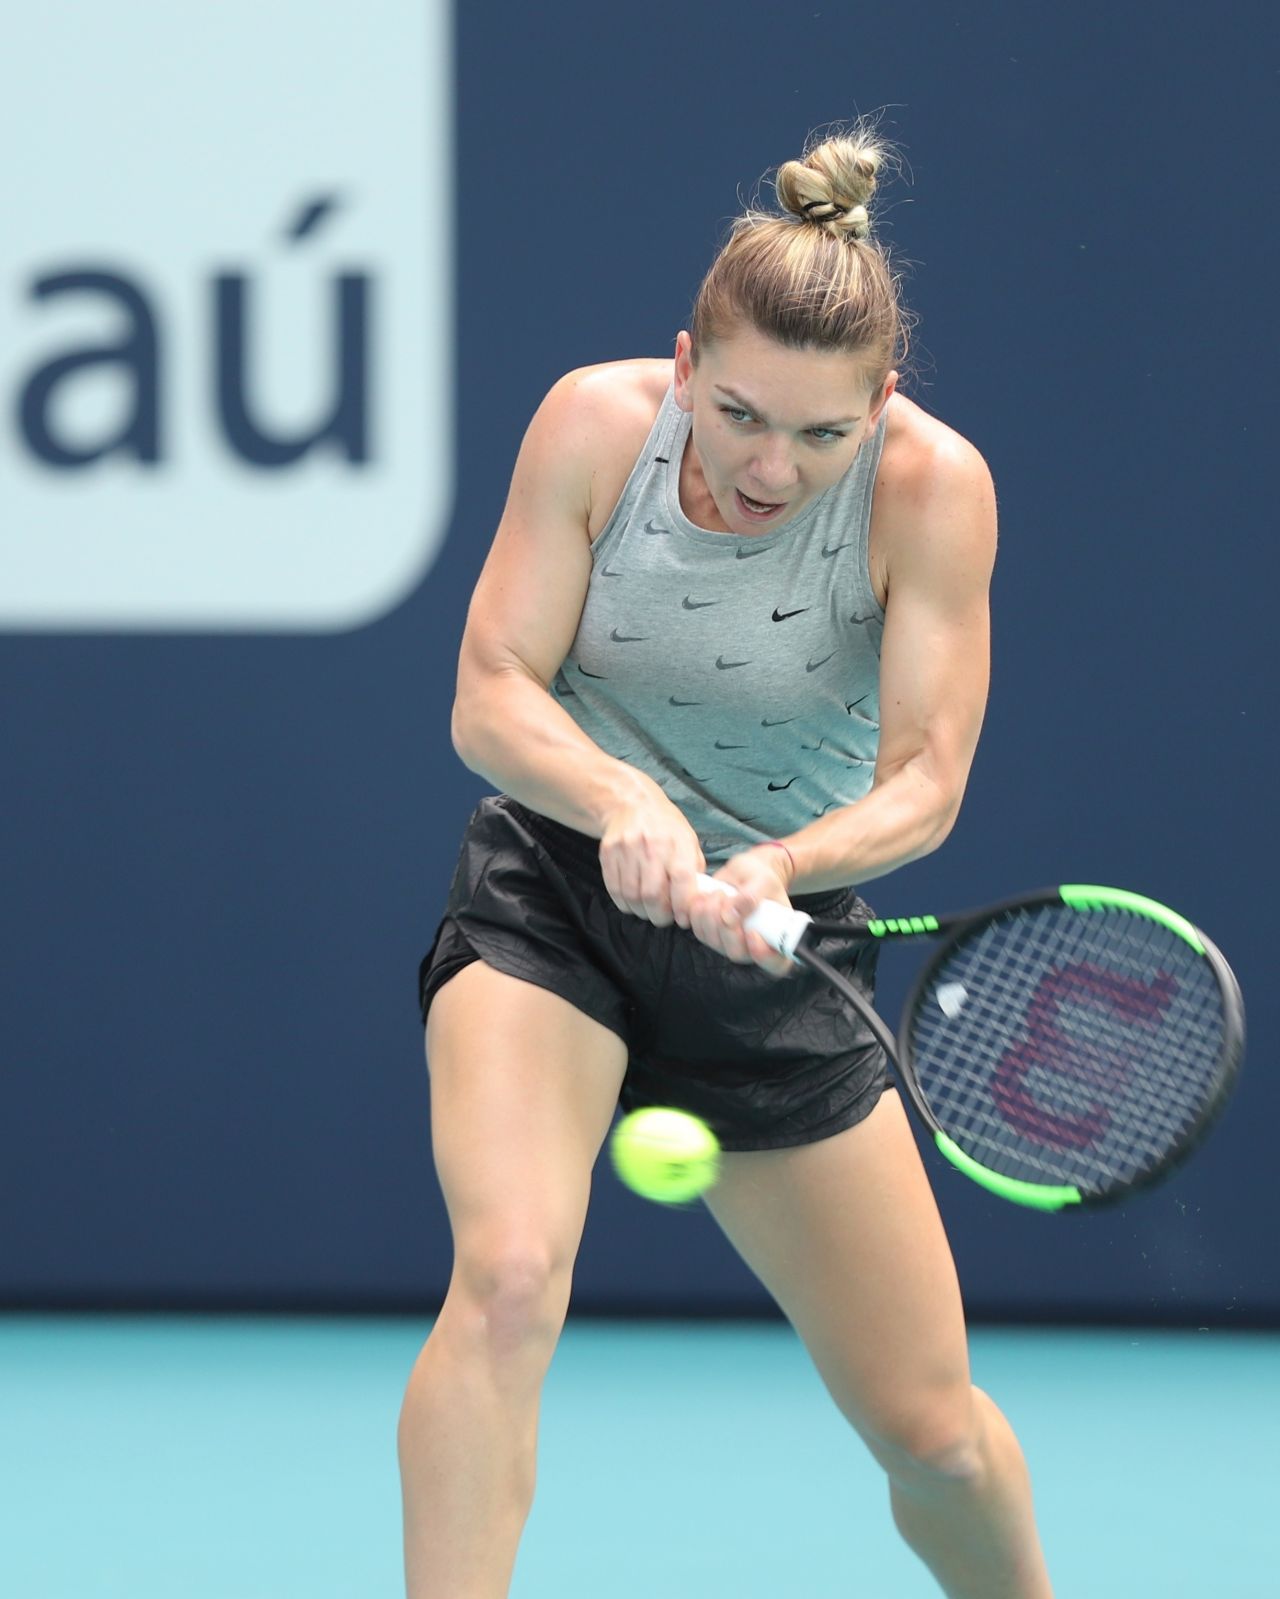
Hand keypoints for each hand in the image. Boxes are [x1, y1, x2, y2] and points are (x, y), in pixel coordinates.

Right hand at [599, 789, 705, 926]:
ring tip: (648, 910)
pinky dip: (625, 903)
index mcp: (677, 842)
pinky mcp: (608, 853)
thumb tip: (696, 901)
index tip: (683, 918)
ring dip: (641, 911)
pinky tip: (633, 902)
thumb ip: (694, 870)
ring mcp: (626, 849)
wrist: (632, 804)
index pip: (681, 881)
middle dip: (660, 916)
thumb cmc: (666, 826)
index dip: (683, 906)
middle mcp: (651, 845)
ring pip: (631, 897)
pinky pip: (614, 890)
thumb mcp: (689, 840)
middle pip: (652, 895)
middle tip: (663, 917)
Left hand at [683, 845, 796, 977]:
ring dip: (710, 916)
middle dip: (727, 927)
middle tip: (726, 898)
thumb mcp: (763, 881)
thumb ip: (751, 897)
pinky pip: (699, 931)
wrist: (746, 873)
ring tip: (718, 893)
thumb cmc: (761, 877)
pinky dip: (697, 914)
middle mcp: (753, 947)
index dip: (763, 955)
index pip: (775, 963)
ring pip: (714, 943)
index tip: (752, 932)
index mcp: (777, 939)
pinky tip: (704, 898)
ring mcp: (730, 943)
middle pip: (737, 953)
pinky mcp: (711, 935)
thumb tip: (730, 916)